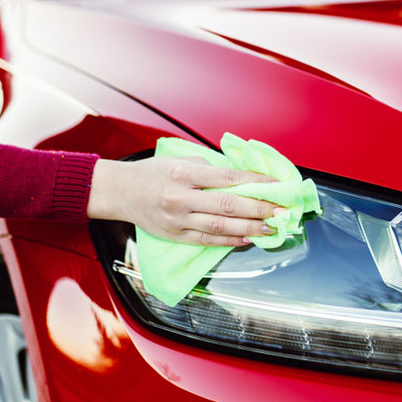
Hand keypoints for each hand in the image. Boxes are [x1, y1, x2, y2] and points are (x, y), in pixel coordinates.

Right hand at [87, 156, 278, 245]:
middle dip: (259, 209)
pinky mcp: (175, 235)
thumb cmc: (152, 172)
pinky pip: (207, 240)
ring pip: (220, 227)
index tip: (276, 187)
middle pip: (228, 205)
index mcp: (184, 173)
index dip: (256, 183)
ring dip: (250, 229)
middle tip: (281, 212)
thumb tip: (242, 177)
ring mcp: (177, 219)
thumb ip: (209, 168)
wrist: (120, 191)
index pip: (227, 178)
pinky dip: (230, 241)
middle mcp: (181, 197)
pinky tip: (247, 239)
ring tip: (271, 229)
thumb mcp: (179, 159)